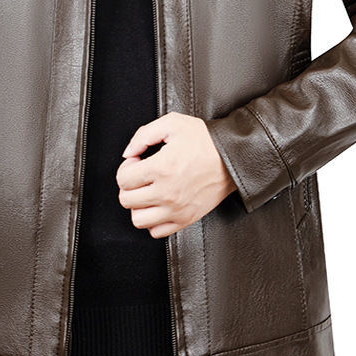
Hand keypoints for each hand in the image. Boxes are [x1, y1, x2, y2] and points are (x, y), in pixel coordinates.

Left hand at [116, 111, 237, 237]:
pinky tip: (159, 204)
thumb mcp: (172, 123)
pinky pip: (157, 231)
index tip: (137, 162)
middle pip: (126, 200)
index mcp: (161, 168)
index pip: (123, 179)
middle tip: (141, 175)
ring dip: (138, 205)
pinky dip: (153, 220)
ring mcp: (176, 209)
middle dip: (129, 186)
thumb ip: (143, 135)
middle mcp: (167, 193)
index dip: (126, 167)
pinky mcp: (186, 219)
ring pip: (138, 220)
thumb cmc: (205, 140)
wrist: (233, 157)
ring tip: (147, 192)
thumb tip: (128, 153)